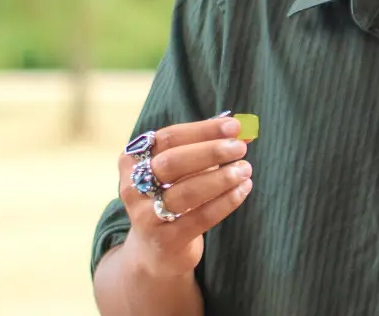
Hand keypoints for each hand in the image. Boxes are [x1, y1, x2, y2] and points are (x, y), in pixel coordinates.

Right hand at [117, 114, 252, 278]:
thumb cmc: (171, 196)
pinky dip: (226, 201)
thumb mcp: (183, 169)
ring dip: (221, 178)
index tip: (234, 127)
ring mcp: (146, 216)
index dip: (203, 130)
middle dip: (210, 152)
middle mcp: (133, 187)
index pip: (169, 137)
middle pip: (173, 162)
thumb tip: (243, 130)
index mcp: (133, 160)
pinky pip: (200, 217)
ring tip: (245, 169)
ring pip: (187, 192)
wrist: (153, 250)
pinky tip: (243, 189)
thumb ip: (207, 147)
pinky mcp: (165, 241)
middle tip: (240, 149)